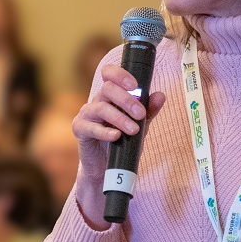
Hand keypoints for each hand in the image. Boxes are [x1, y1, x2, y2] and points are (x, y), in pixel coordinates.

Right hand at [72, 63, 165, 228]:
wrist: (107, 167)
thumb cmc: (122, 142)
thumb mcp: (140, 126)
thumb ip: (149, 111)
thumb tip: (160, 96)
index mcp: (110, 95)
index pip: (109, 74)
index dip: (120, 74)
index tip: (135, 85)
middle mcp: (97, 101)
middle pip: (107, 88)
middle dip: (126, 100)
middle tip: (140, 114)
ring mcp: (86, 114)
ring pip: (101, 108)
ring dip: (119, 118)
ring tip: (133, 130)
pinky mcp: (80, 130)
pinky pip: (90, 127)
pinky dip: (105, 132)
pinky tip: (116, 136)